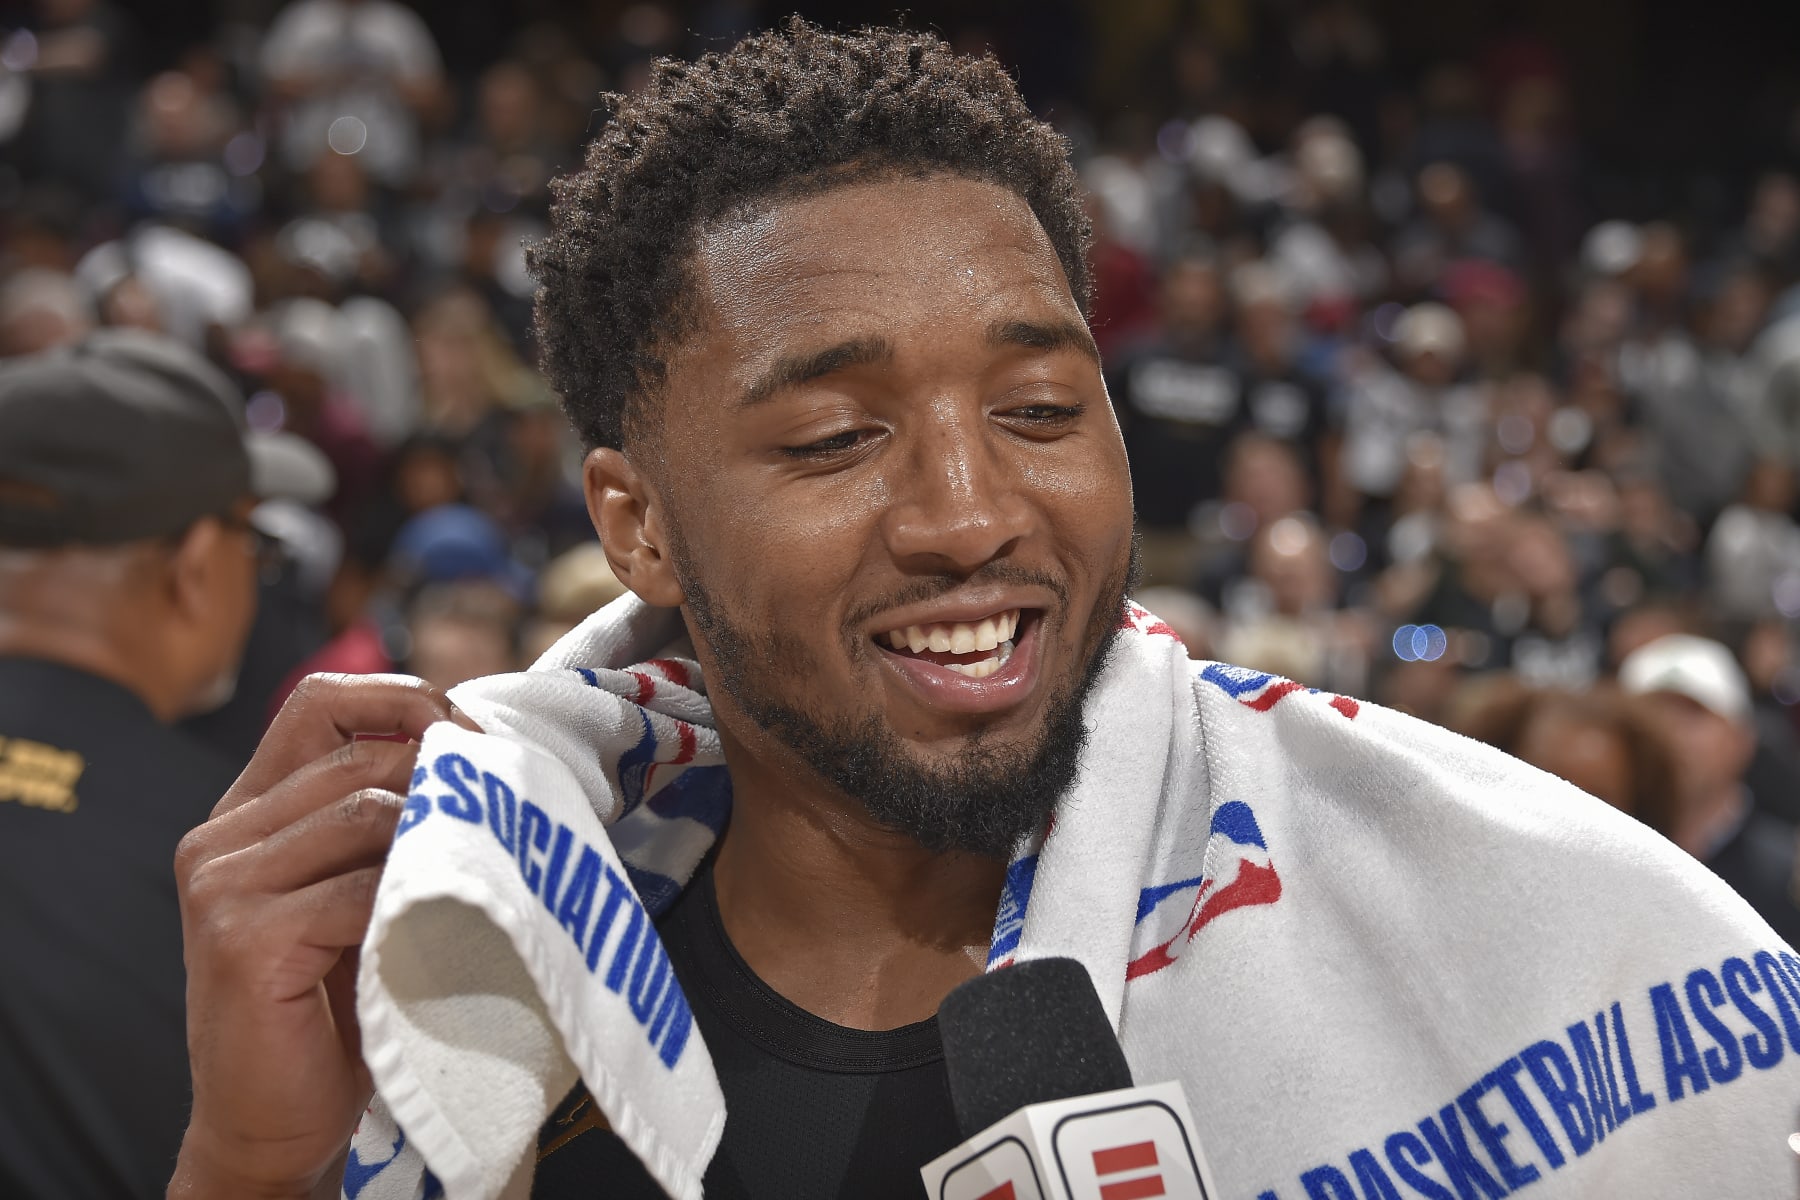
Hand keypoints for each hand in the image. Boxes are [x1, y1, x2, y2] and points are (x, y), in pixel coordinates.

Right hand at [168, 674, 464, 1198]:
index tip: (472, 736)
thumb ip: (386, 823)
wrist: (274, 1123)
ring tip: (479, 872)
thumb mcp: (358, 892)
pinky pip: (358, 887)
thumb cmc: (337, 1005)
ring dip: (438, 837)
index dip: (403, 699)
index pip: (319, 704)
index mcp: (245, 813)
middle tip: (505, 806)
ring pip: (365, 811)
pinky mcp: (242, 937)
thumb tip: (478, 750)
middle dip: (445, 773)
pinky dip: (416, 898)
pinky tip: (441, 922)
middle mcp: (219, 837)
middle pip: (357, 755)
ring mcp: (221, 885)